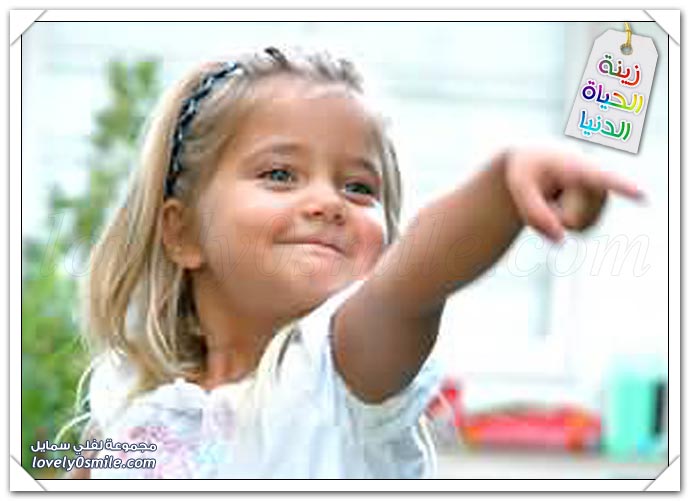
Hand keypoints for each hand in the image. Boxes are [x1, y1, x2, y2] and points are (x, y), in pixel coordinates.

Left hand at [503, 149, 644, 242]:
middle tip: (544, 191)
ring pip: (576, 226)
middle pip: (571, 220)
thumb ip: (535, 215)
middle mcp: (597, 179)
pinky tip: (564, 199)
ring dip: (558, 216)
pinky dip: (564, 221)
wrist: (536, 160)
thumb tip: (561, 240)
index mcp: (575, 166)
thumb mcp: (520, 188)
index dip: (622, 187)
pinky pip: (579, 229)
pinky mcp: (600, 208)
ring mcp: (602, 195)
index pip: (601, 178)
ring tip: (555, 192)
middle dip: (552, 215)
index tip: (642, 194)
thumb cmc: (526, 169)